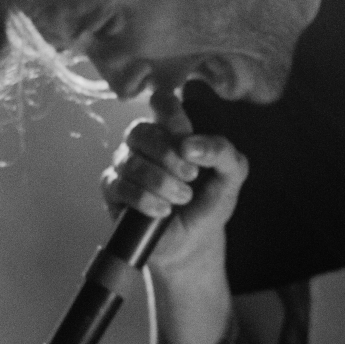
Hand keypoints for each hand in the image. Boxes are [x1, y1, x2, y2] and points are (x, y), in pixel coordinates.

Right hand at [101, 89, 248, 268]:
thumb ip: (222, 151)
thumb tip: (189, 145)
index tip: (188, 143)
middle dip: (168, 156)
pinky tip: (162, 211)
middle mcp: (143, 142)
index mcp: (171, 129)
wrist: (194, 241)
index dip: (173, 118)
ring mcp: (125, 164)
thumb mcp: (232, 174)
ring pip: (129, 161)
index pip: (161, 102)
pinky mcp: (113, 190)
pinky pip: (118, 186)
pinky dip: (143, 199)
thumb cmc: (210, 200)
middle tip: (191, 176)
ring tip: (181, 198)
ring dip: (160, 182)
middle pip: (140, 131)